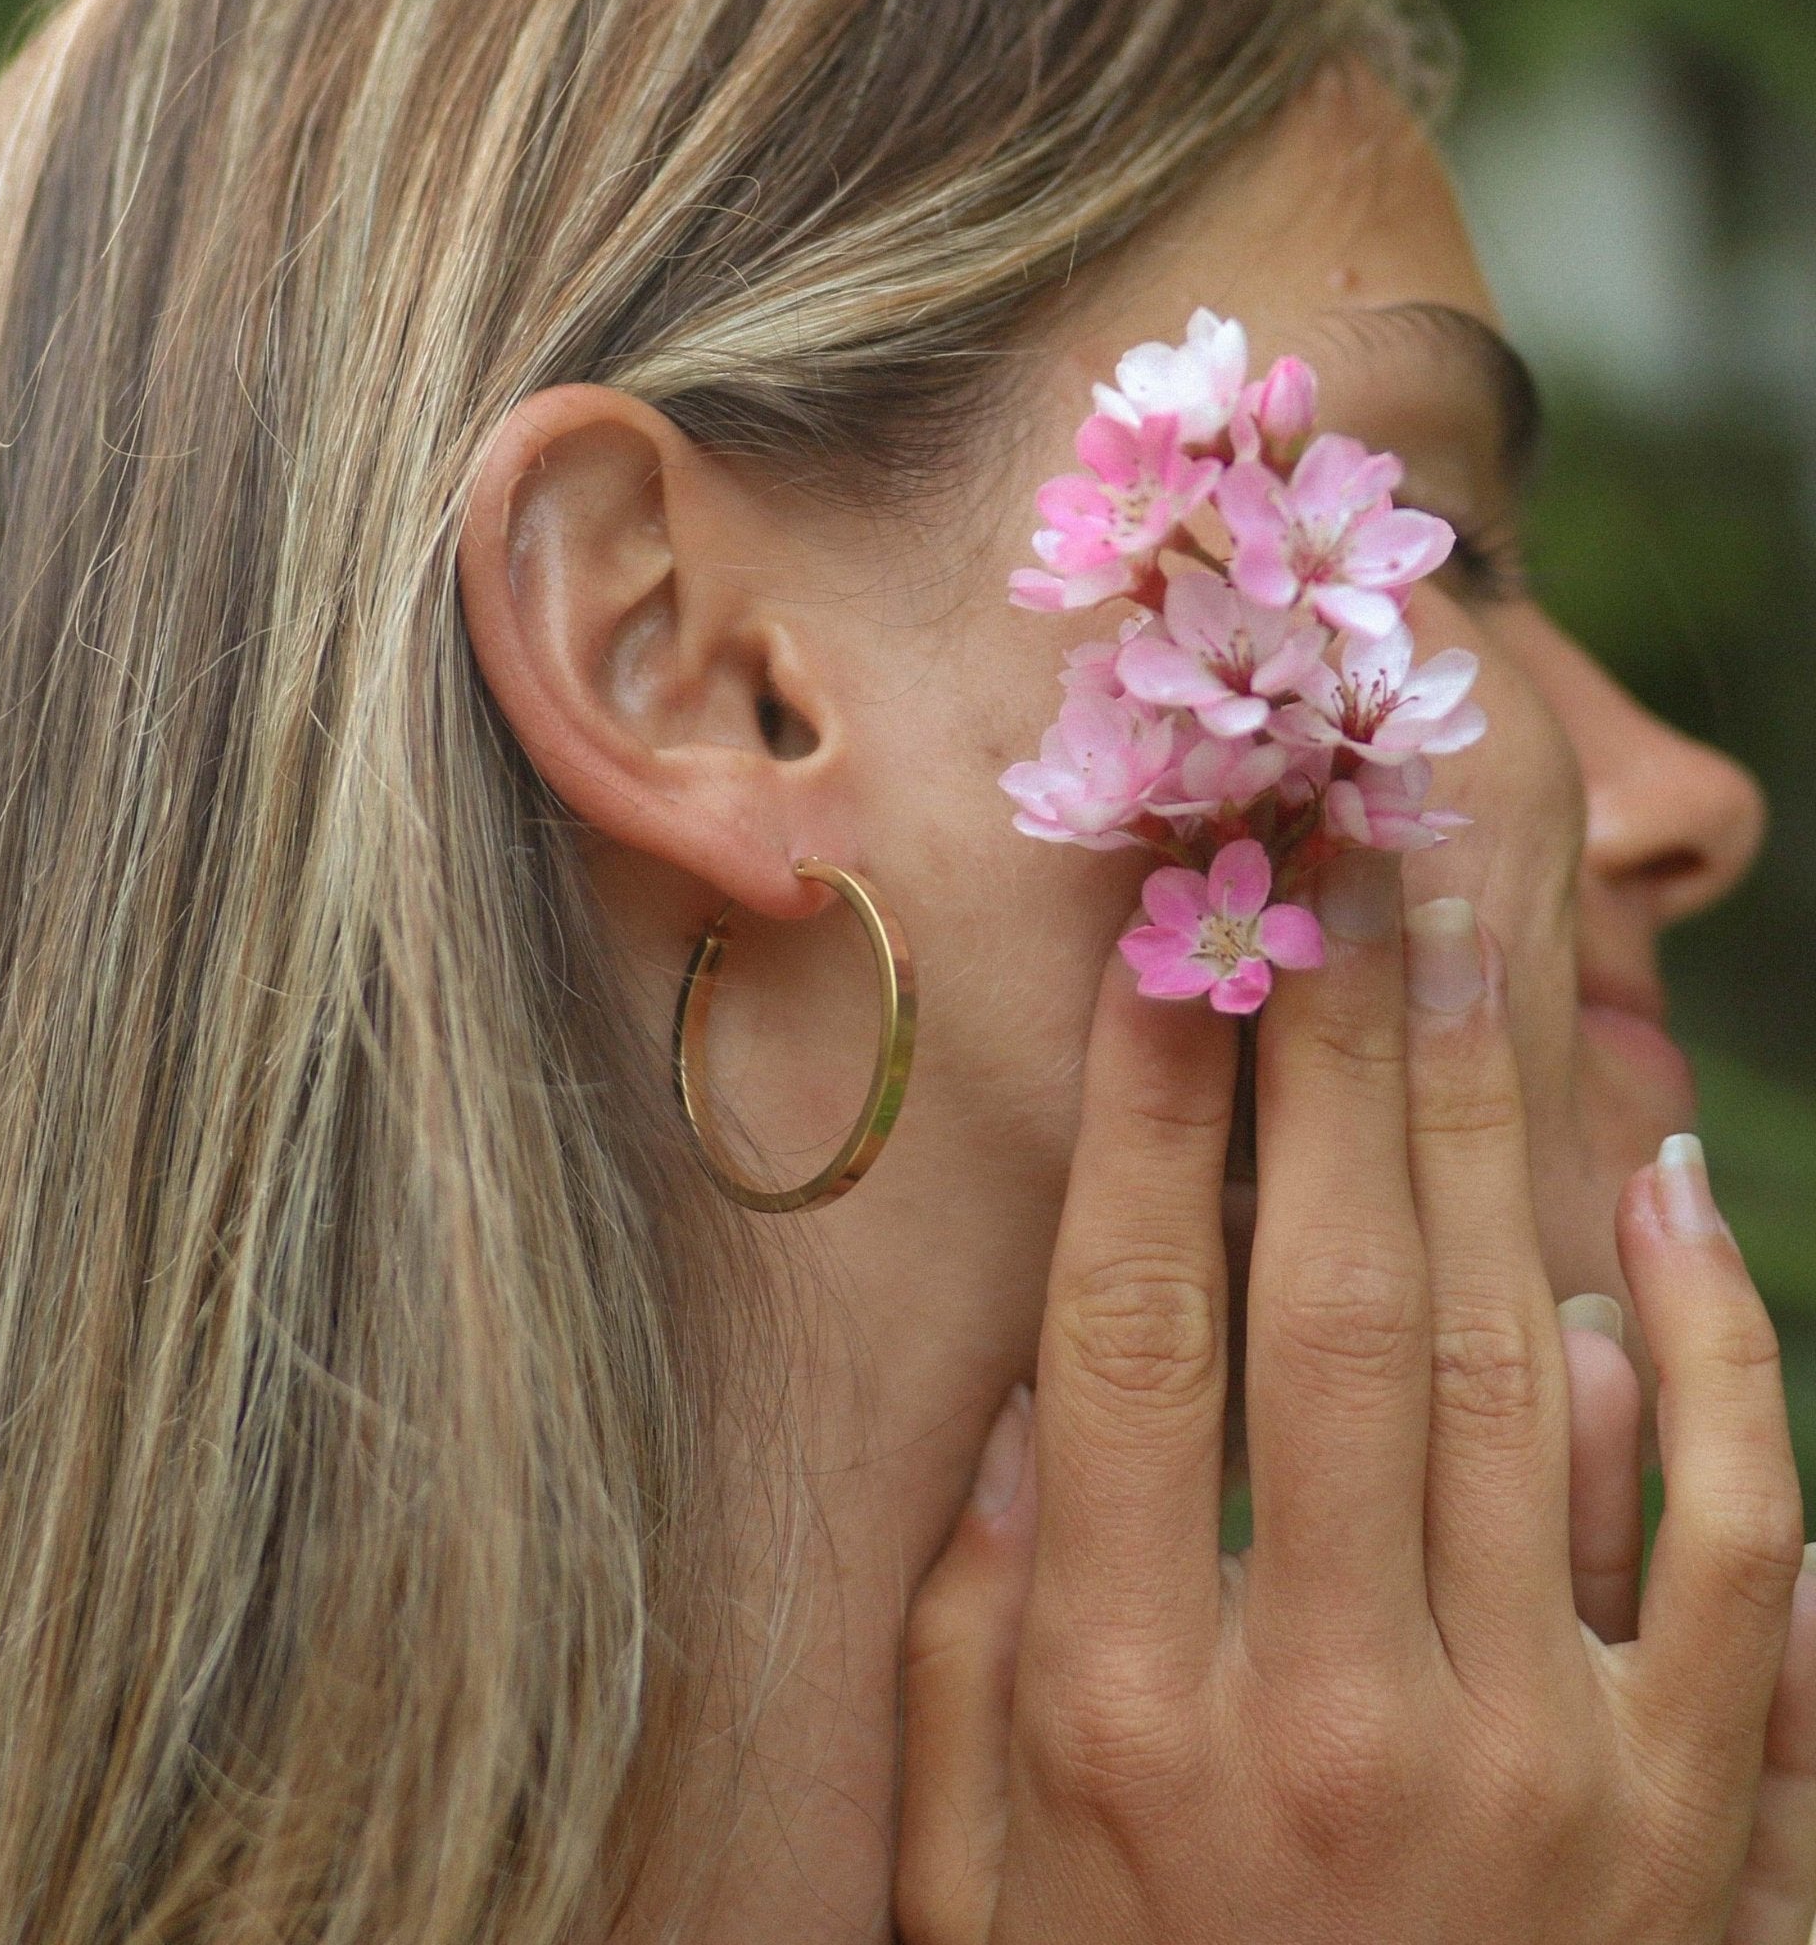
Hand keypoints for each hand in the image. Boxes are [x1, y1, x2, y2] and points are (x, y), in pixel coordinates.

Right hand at [895, 856, 1815, 1943]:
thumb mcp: (970, 1874)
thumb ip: (961, 1642)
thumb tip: (1024, 1405)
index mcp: (1124, 1708)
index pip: (1137, 1330)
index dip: (1156, 1112)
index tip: (1172, 940)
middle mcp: (1334, 1709)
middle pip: (1336, 1295)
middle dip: (1328, 1044)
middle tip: (1331, 853)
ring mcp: (1540, 1766)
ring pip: (1524, 1374)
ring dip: (1488, 1127)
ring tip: (1460, 941)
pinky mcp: (1692, 1821)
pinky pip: (1733, 1539)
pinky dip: (1712, 1348)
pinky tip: (1657, 1184)